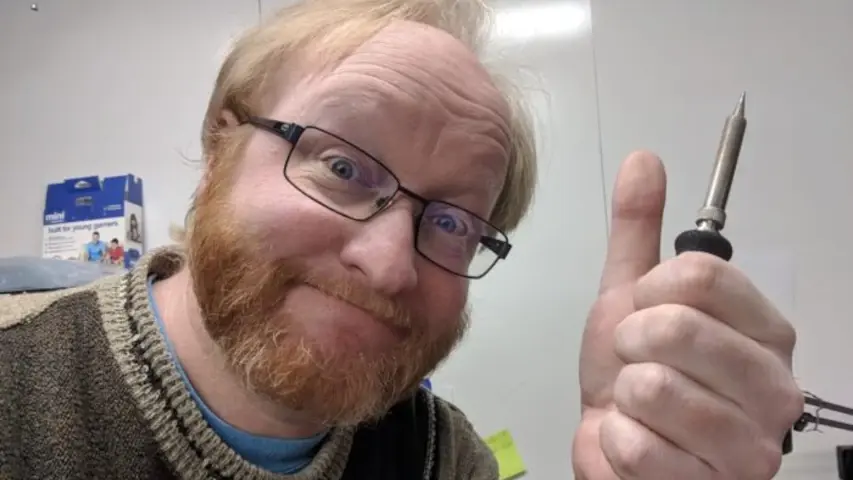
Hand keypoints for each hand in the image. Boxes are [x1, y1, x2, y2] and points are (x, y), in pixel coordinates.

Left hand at [571, 152, 803, 478]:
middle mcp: (774, 384)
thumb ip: (637, 230)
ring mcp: (752, 443)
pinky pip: (635, 443)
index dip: (648, 291)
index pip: (700, 275)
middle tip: (636, 362)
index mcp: (763, 327)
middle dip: (629, 343)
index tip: (642, 311)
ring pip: (652, 387)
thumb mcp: (628, 295)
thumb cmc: (629, 374)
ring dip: (623, 396)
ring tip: (639, 406)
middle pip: (676, 326)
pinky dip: (616, 441)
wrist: (615, 448)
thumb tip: (643, 159)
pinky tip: (637, 442)